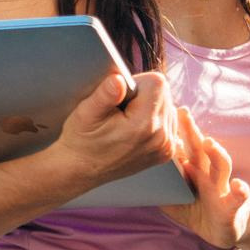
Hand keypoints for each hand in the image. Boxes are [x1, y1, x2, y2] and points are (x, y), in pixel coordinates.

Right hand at [51, 70, 180, 186]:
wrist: (81, 170)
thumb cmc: (82, 141)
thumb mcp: (86, 113)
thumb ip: (105, 94)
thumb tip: (119, 79)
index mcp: (143, 125)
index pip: (157, 83)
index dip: (137, 82)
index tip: (121, 96)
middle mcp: (160, 138)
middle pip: (164, 94)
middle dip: (144, 95)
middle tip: (121, 111)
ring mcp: (165, 147)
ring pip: (167, 107)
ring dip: (150, 107)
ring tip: (126, 121)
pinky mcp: (165, 152)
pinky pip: (168, 123)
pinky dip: (154, 120)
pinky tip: (135, 129)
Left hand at [159, 106, 249, 249]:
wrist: (225, 228)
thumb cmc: (196, 209)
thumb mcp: (173, 197)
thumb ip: (158, 185)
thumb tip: (130, 175)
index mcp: (192, 169)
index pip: (183, 146)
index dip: (173, 132)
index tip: (162, 113)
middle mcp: (207, 173)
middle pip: (200, 148)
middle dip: (192, 131)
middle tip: (182, 112)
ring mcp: (221, 187)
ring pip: (221, 165)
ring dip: (217, 153)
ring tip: (209, 142)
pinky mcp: (233, 204)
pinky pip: (239, 197)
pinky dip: (241, 191)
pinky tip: (239, 186)